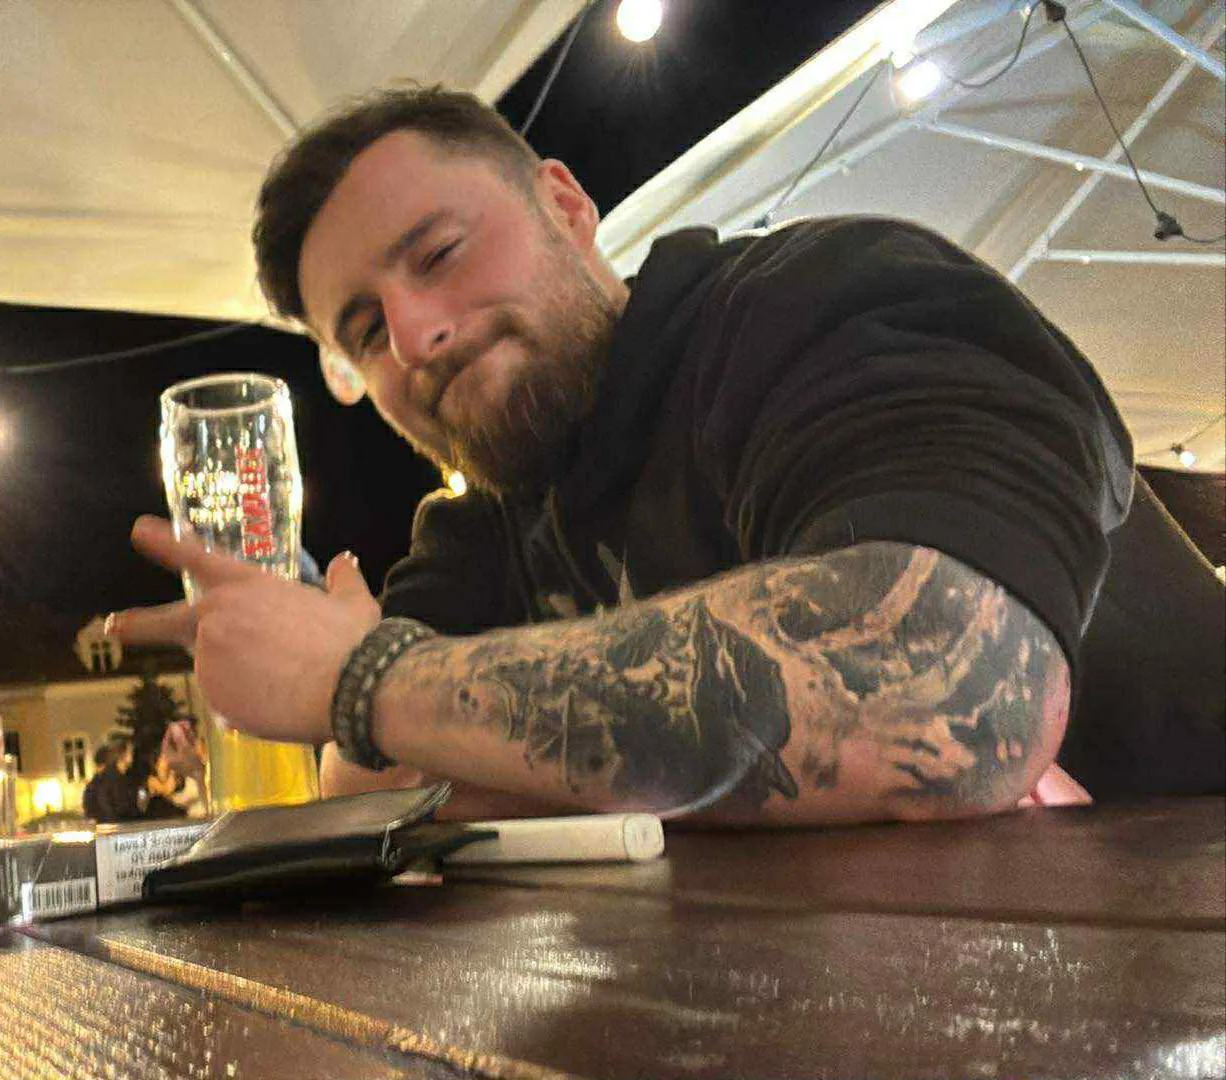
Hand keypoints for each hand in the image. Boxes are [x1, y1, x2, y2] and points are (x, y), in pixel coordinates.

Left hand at [109, 516, 380, 743]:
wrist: (349, 689)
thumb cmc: (351, 641)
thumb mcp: (352, 603)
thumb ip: (343, 580)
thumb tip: (345, 562)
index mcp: (247, 586)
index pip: (197, 558)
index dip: (166, 543)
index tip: (140, 532)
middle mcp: (217, 619)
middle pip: (164, 621)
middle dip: (136, 624)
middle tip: (115, 625)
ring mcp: (210, 660)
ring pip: (215, 670)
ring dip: (237, 678)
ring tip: (283, 683)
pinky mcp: (214, 698)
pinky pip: (228, 704)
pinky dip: (247, 707)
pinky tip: (279, 705)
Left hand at [160, 720, 205, 780]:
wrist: (204, 777)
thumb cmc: (193, 764)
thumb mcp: (186, 749)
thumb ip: (179, 736)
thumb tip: (174, 724)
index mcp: (168, 756)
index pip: (167, 740)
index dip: (172, 730)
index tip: (178, 722)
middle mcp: (173, 757)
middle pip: (174, 740)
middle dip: (180, 731)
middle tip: (187, 723)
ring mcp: (181, 758)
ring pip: (182, 742)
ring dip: (186, 734)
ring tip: (190, 726)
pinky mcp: (189, 758)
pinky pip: (188, 746)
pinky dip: (190, 740)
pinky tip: (193, 734)